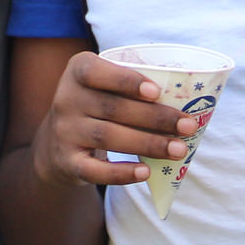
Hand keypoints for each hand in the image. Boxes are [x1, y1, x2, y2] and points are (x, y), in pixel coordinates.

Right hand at [30, 50, 194, 187]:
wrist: (56, 144)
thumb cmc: (96, 107)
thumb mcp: (102, 87)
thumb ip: (131, 88)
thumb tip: (186, 101)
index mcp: (77, 71)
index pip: (95, 72)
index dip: (126, 81)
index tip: (156, 92)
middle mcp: (66, 99)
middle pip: (113, 107)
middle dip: (155, 117)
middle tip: (188, 126)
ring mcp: (64, 131)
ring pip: (108, 136)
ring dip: (148, 144)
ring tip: (179, 149)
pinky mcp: (67, 161)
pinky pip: (95, 170)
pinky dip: (121, 173)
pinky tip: (145, 172)